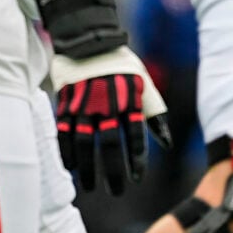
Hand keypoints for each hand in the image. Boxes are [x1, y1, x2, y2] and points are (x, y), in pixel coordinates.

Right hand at [49, 46, 169, 195]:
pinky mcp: (66, 102)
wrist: (89, 40)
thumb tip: (167, 144)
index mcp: (129, 100)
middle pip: (110, 144)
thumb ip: (154, 115)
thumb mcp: (144, 84)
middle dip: (113, 171)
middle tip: (117, 191)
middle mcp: (107, 104)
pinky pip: (64, 131)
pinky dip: (67, 150)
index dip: (136, 160)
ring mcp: (84, 104)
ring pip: (84, 142)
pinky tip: (71, 167)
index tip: (137, 178)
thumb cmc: (122, 66)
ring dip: (88, 167)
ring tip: (91, 187)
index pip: (134, 137)